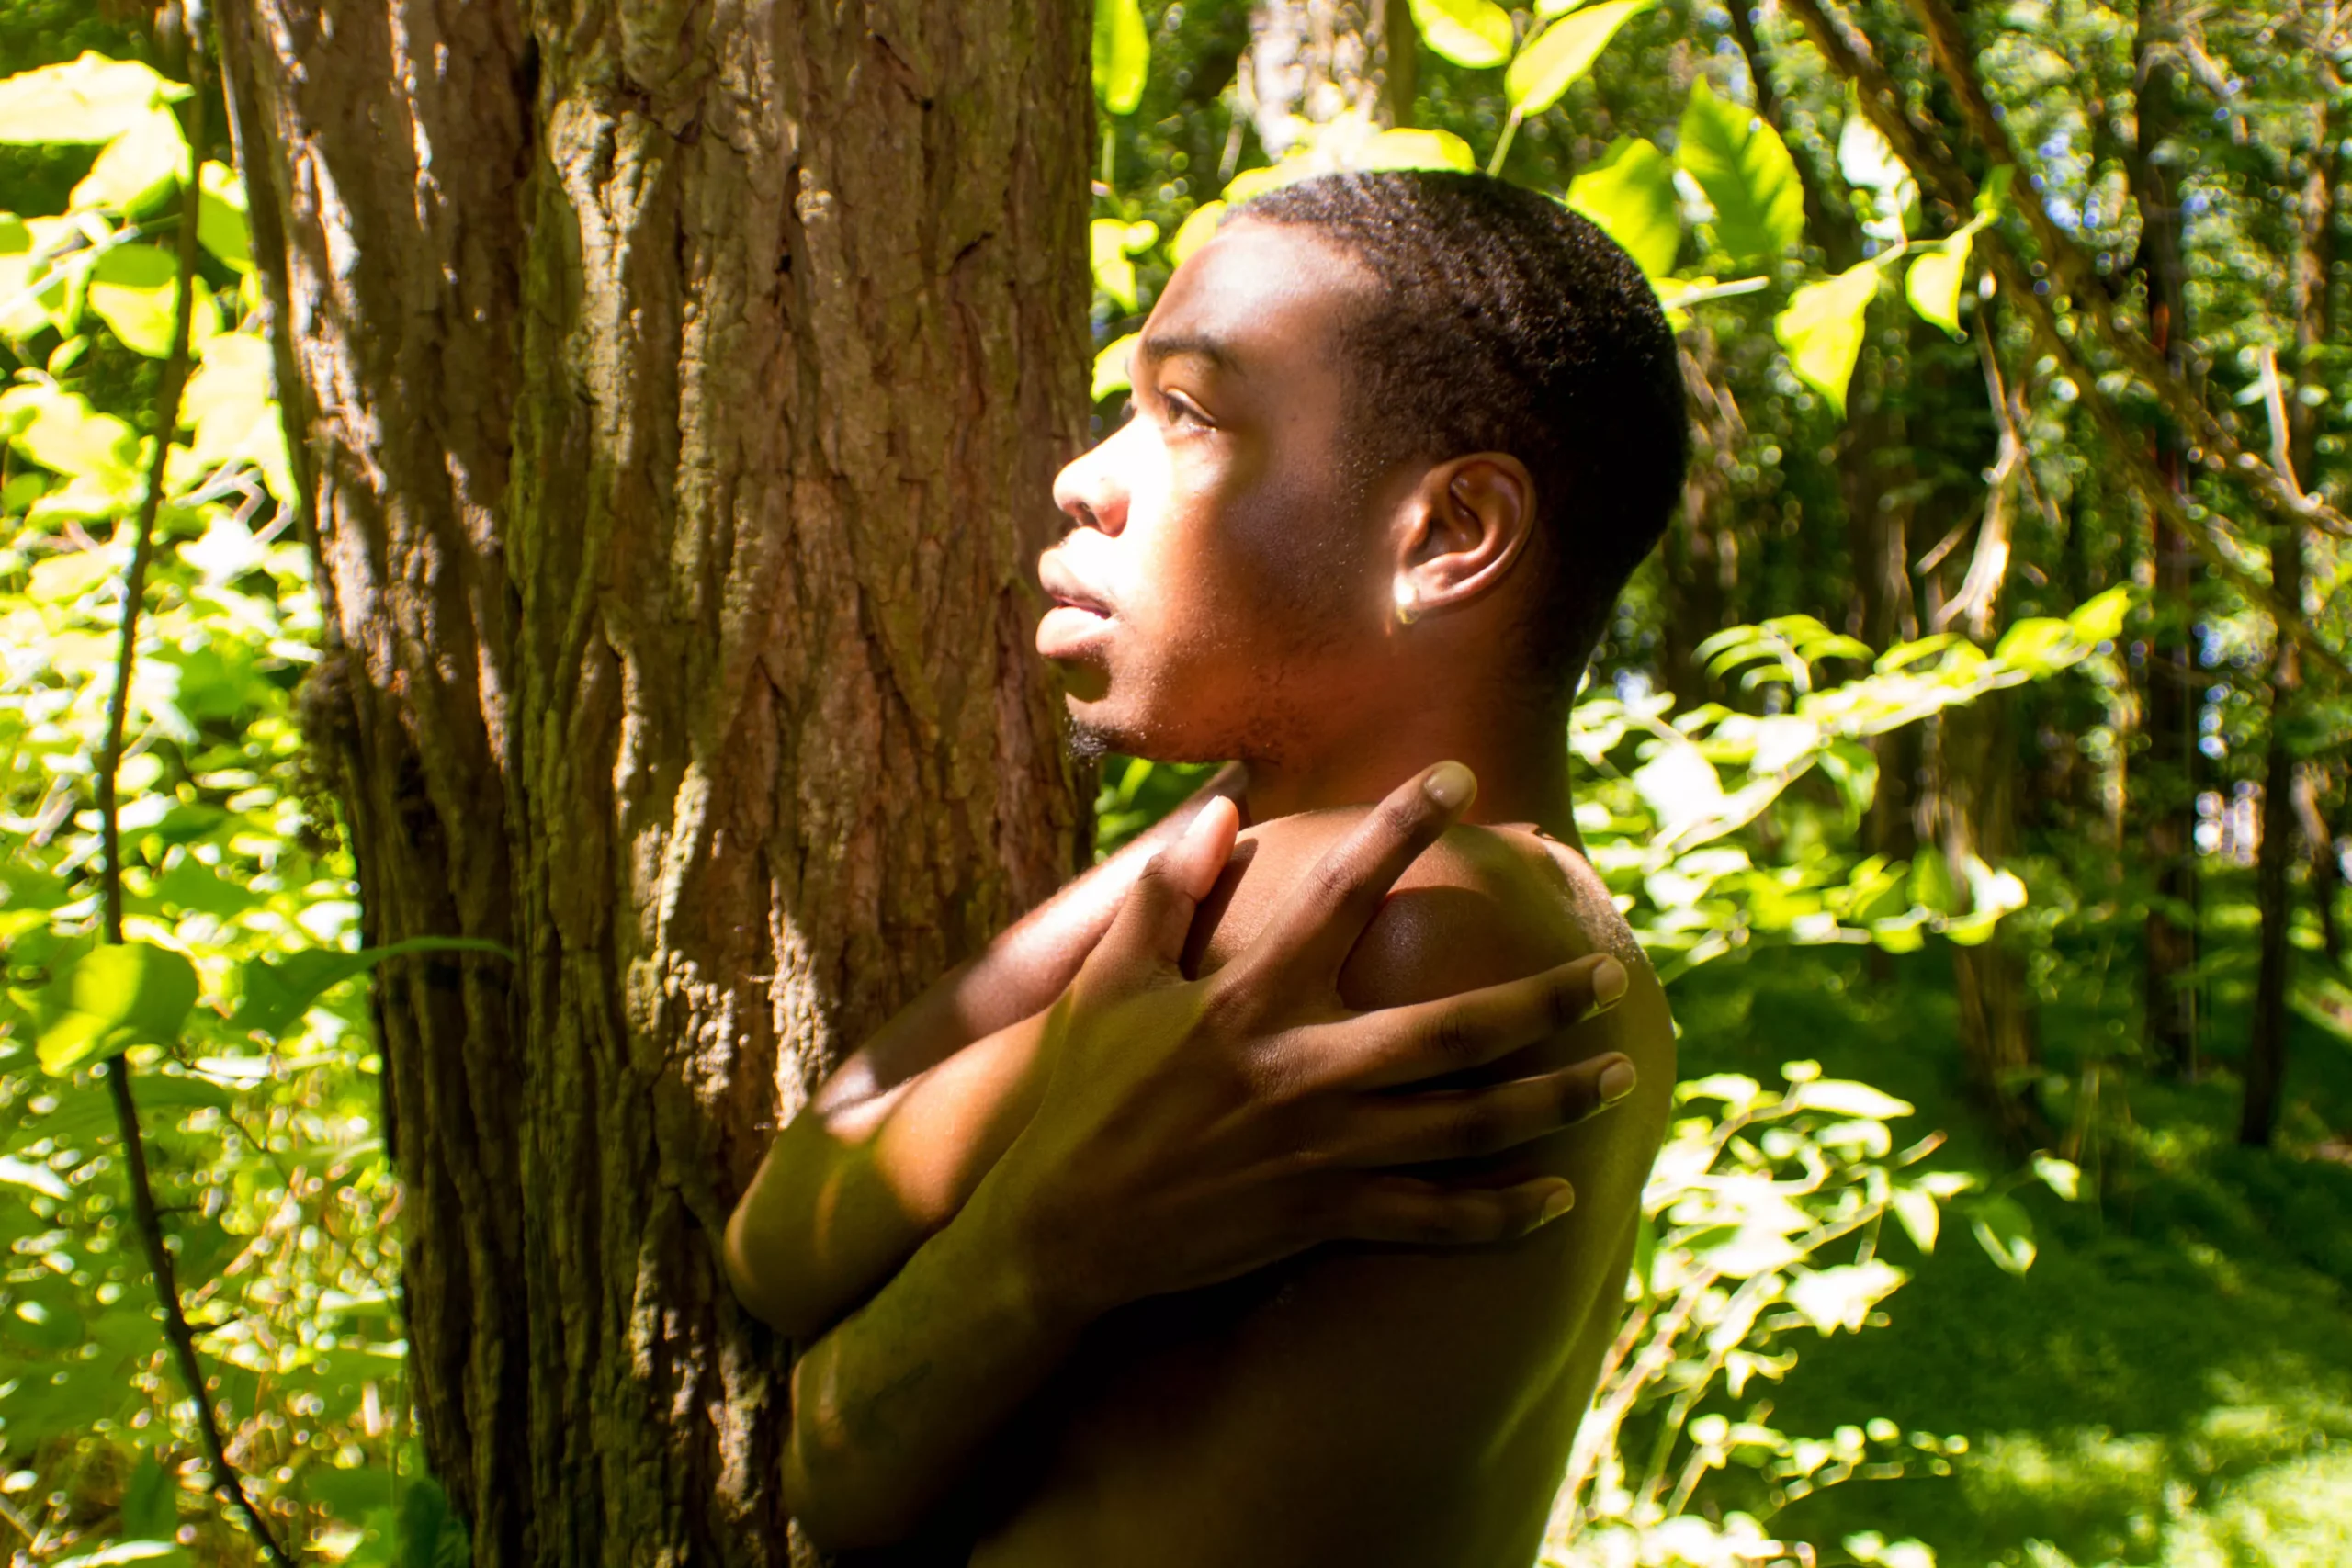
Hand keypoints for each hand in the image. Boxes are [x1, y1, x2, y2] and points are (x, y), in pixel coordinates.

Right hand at [971, 762, 1636, 1319]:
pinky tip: (1558, 1192)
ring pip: (1464, 1124)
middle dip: (1544, 1003)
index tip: (1460, 777)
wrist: (1059, 1231)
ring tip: (1616, 1072)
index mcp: (1247, 1000)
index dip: (1401, 827)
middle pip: (1453, 1031)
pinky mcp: (1321, 1218)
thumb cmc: (1081, 1097)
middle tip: (1609, 974)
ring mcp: (1318, 1150)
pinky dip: (1502, 1210)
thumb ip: (1166, 895)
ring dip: (1550, 1099)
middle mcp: (1299, 1070)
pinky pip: (1433, 1218)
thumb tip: (1219, 811)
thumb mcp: (1107, 984)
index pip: (1340, 893)